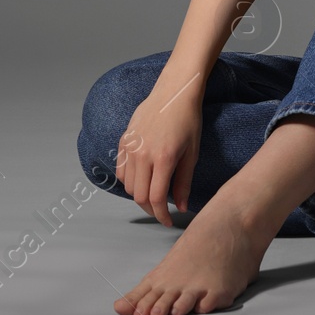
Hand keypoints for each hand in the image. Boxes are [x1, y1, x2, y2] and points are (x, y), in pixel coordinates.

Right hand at [114, 77, 203, 227]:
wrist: (174, 92)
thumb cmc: (188, 120)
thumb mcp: (192, 153)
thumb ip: (184, 182)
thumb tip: (182, 207)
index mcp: (163, 158)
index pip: (156, 199)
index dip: (162, 216)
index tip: (169, 222)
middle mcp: (143, 154)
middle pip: (139, 196)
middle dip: (151, 210)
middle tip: (163, 212)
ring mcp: (130, 147)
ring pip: (128, 186)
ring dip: (139, 196)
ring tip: (154, 195)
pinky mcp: (123, 141)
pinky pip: (121, 170)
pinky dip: (129, 181)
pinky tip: (142, 180)